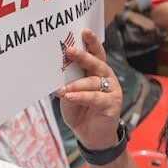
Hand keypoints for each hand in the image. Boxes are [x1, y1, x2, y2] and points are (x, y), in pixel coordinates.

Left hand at [57, 30, 123, 149]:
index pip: (96, 53)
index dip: (91, 42)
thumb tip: (55, 71)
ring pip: (94, 81)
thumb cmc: (80, 112)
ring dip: (77, 84)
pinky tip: (69, 96)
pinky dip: (81, 96)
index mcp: (97, 72)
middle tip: (70, 51)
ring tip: (63, 89)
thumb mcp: (69, 95)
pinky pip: (95, 98)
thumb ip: (67, 83)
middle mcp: (107, 78)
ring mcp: (112, 91)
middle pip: (97, 62)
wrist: (91, 137)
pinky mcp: (112, 104)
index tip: (84, 31)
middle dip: (83, 56)